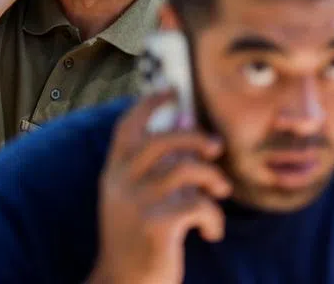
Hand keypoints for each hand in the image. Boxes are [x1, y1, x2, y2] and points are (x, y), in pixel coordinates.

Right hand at [89, 94, 231, 283]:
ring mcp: (136, 204)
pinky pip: (199, 206)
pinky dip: (214, 218)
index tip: (173, 90)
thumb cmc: (135, 242)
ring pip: (186, 171)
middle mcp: (120, 183)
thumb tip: (184, 137)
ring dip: (212, 178)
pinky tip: (211, 232)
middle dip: (194, 137)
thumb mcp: (134, 201)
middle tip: (215, 146)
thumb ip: (155, 172)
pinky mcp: (156, 227)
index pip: (127, 127)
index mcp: (113, 173)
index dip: (150, 105)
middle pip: (161, 141)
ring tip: (220, 191)